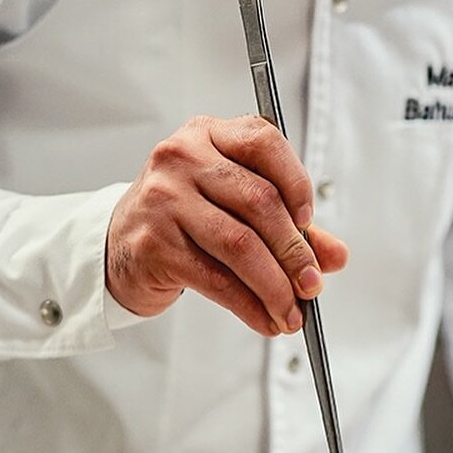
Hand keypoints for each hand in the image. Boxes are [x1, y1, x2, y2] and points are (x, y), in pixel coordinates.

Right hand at [105, 115, 348, 337]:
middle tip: (312, 284)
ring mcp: (164, 200)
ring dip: (275, 286)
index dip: (296, 182)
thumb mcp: (232, 203)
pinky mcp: (154, 243)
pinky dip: (249, 304)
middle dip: (294, 251)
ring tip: (292, 311)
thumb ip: (288, 224)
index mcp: (207, 134)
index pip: (263, 142)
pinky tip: (265, 319)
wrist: (118, 244)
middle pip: (258, 201)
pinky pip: (216, 278)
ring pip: (240, 244)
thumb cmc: (184, 216)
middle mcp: (182, 158)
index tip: (309, 221)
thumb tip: (335, 256)